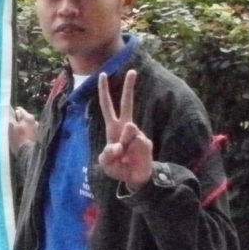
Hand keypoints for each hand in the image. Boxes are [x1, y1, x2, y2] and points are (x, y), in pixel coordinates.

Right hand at [9, 105, 37, 150]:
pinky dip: (25, 132)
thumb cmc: (18, 139)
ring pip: (26, 124)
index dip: (12, 113)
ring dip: (21, 127)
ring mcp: (37, 128)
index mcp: (28, 117)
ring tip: (16, 134)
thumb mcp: (11, 127)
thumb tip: (8, 110)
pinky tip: (21, 138)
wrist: (28, 153)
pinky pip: (29, 130)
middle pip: (23, 117)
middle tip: (11, 127)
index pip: (19, 109)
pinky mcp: (37, 136)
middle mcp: (35, 121)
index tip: (7, 118)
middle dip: (17, 120)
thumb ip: (10, 117)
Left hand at [97, 70, 153, 190]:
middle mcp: (126, 127)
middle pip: (128, 103)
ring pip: (130, 129)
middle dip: (129, 87)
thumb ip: (107, 155)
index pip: (108, 106)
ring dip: (124, 144)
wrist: (134, 178)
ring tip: (124, 156)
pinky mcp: (146, 142)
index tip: (102, 75)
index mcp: (113, 128)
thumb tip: (119, 146)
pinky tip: (132, 159)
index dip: (104, 92)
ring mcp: (137, 133)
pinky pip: (137, 143)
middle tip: (132, 71)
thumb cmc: (118, 167)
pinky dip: (132, 152)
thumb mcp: (105, 163)